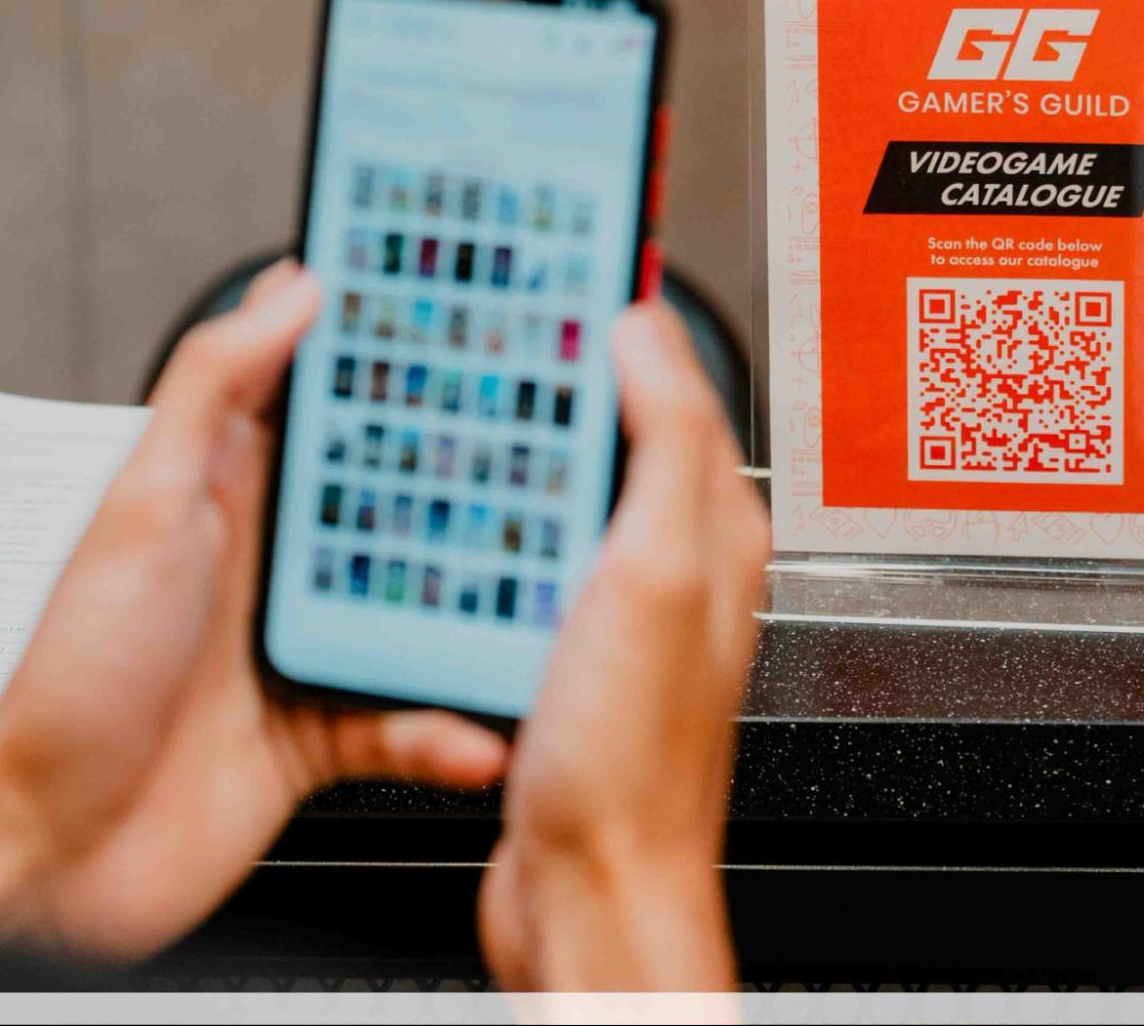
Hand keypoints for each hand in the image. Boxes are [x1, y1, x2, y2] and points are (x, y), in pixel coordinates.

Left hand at [0, 261, 508, 961]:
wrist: (51, 861)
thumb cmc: (69, 684)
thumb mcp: (141, 511)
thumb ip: (212, 390)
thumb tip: (292, 289)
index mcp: (229, 491)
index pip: (324, 397)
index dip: (391, 351)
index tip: (468, 306)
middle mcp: (274, 563)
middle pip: (397, 499)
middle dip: (472, 480)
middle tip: (554, 450)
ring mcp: (303, 647)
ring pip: (423, 607)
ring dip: (476, 613)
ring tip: (537, 602)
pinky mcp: (324, 733)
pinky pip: (411, 721)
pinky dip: (447, 730)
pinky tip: (474, 730)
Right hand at [479, 301, 770, 991]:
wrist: (591, 893)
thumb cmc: (632, 764)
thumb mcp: (658, 574)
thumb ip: (664, 443)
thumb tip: (641, 328)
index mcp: (705, 527)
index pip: (669, 381)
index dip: (617, 312)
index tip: (566, 249)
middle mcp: (665, 560)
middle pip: (602, 429)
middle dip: (548, 369)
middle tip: (484, 310)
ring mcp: (607, 606)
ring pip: (553, 492)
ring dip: (506, 447)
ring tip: (456, 394)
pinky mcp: (555, 650)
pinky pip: (514, 561)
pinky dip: (478, 529)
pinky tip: (438, 521)